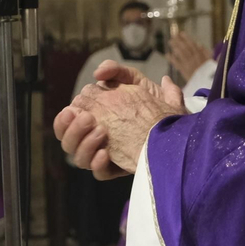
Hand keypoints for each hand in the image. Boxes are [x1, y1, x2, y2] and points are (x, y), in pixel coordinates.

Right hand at [54, 62, 186, 176]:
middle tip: (88, 120)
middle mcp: (94, 138)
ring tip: (101, 132)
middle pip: (68, 141)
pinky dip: (97, 164)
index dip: (65, 118)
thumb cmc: (156, 104)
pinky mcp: (118, 169)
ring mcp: (105, 154)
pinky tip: (106, 153)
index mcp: (93, 117)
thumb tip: (98, 73)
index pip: (68, 121)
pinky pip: (99, 173)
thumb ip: (117, 72)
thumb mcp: (136, 82)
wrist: (179, 127)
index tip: (74, 110)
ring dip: (84, 145)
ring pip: (78, 158)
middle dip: (72, 131)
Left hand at [167, 28, 210, 81]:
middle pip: (185, 48)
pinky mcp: (184, 72)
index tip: (181, 33)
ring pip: (181, 54)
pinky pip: (177, 64)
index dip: (186, 39)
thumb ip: (206, 53)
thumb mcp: (213, 62)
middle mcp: (193, 58)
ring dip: (175, 47)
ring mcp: (188, 65)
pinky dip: (172, 59)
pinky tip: (167, 55)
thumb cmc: (212, 74)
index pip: (192, 45)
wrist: (208, 85)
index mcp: (201, 55)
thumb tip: (199, 44)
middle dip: (179, 41)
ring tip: (171, 42)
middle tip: (174, 35)